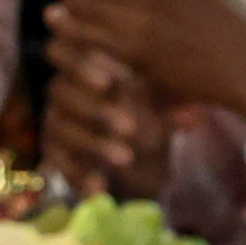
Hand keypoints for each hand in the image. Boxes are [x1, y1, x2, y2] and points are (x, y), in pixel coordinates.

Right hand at [40, 38, 168, 196]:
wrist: (133, 141)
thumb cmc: (144, 103)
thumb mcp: (156, 95)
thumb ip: (166, 96)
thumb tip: (190, 118)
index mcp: (83, 64)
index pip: (69, 56)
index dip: (83, 68)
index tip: (108, 83)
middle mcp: (62, 90)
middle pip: (62, 93)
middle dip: (95, 110)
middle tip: (129, 127)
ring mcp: (55, 121)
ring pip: (62, 129)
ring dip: (94, 144)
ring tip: (127, 159)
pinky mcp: (55, 152)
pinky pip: (60, 164)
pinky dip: (80, 176)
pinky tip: (101, 188)